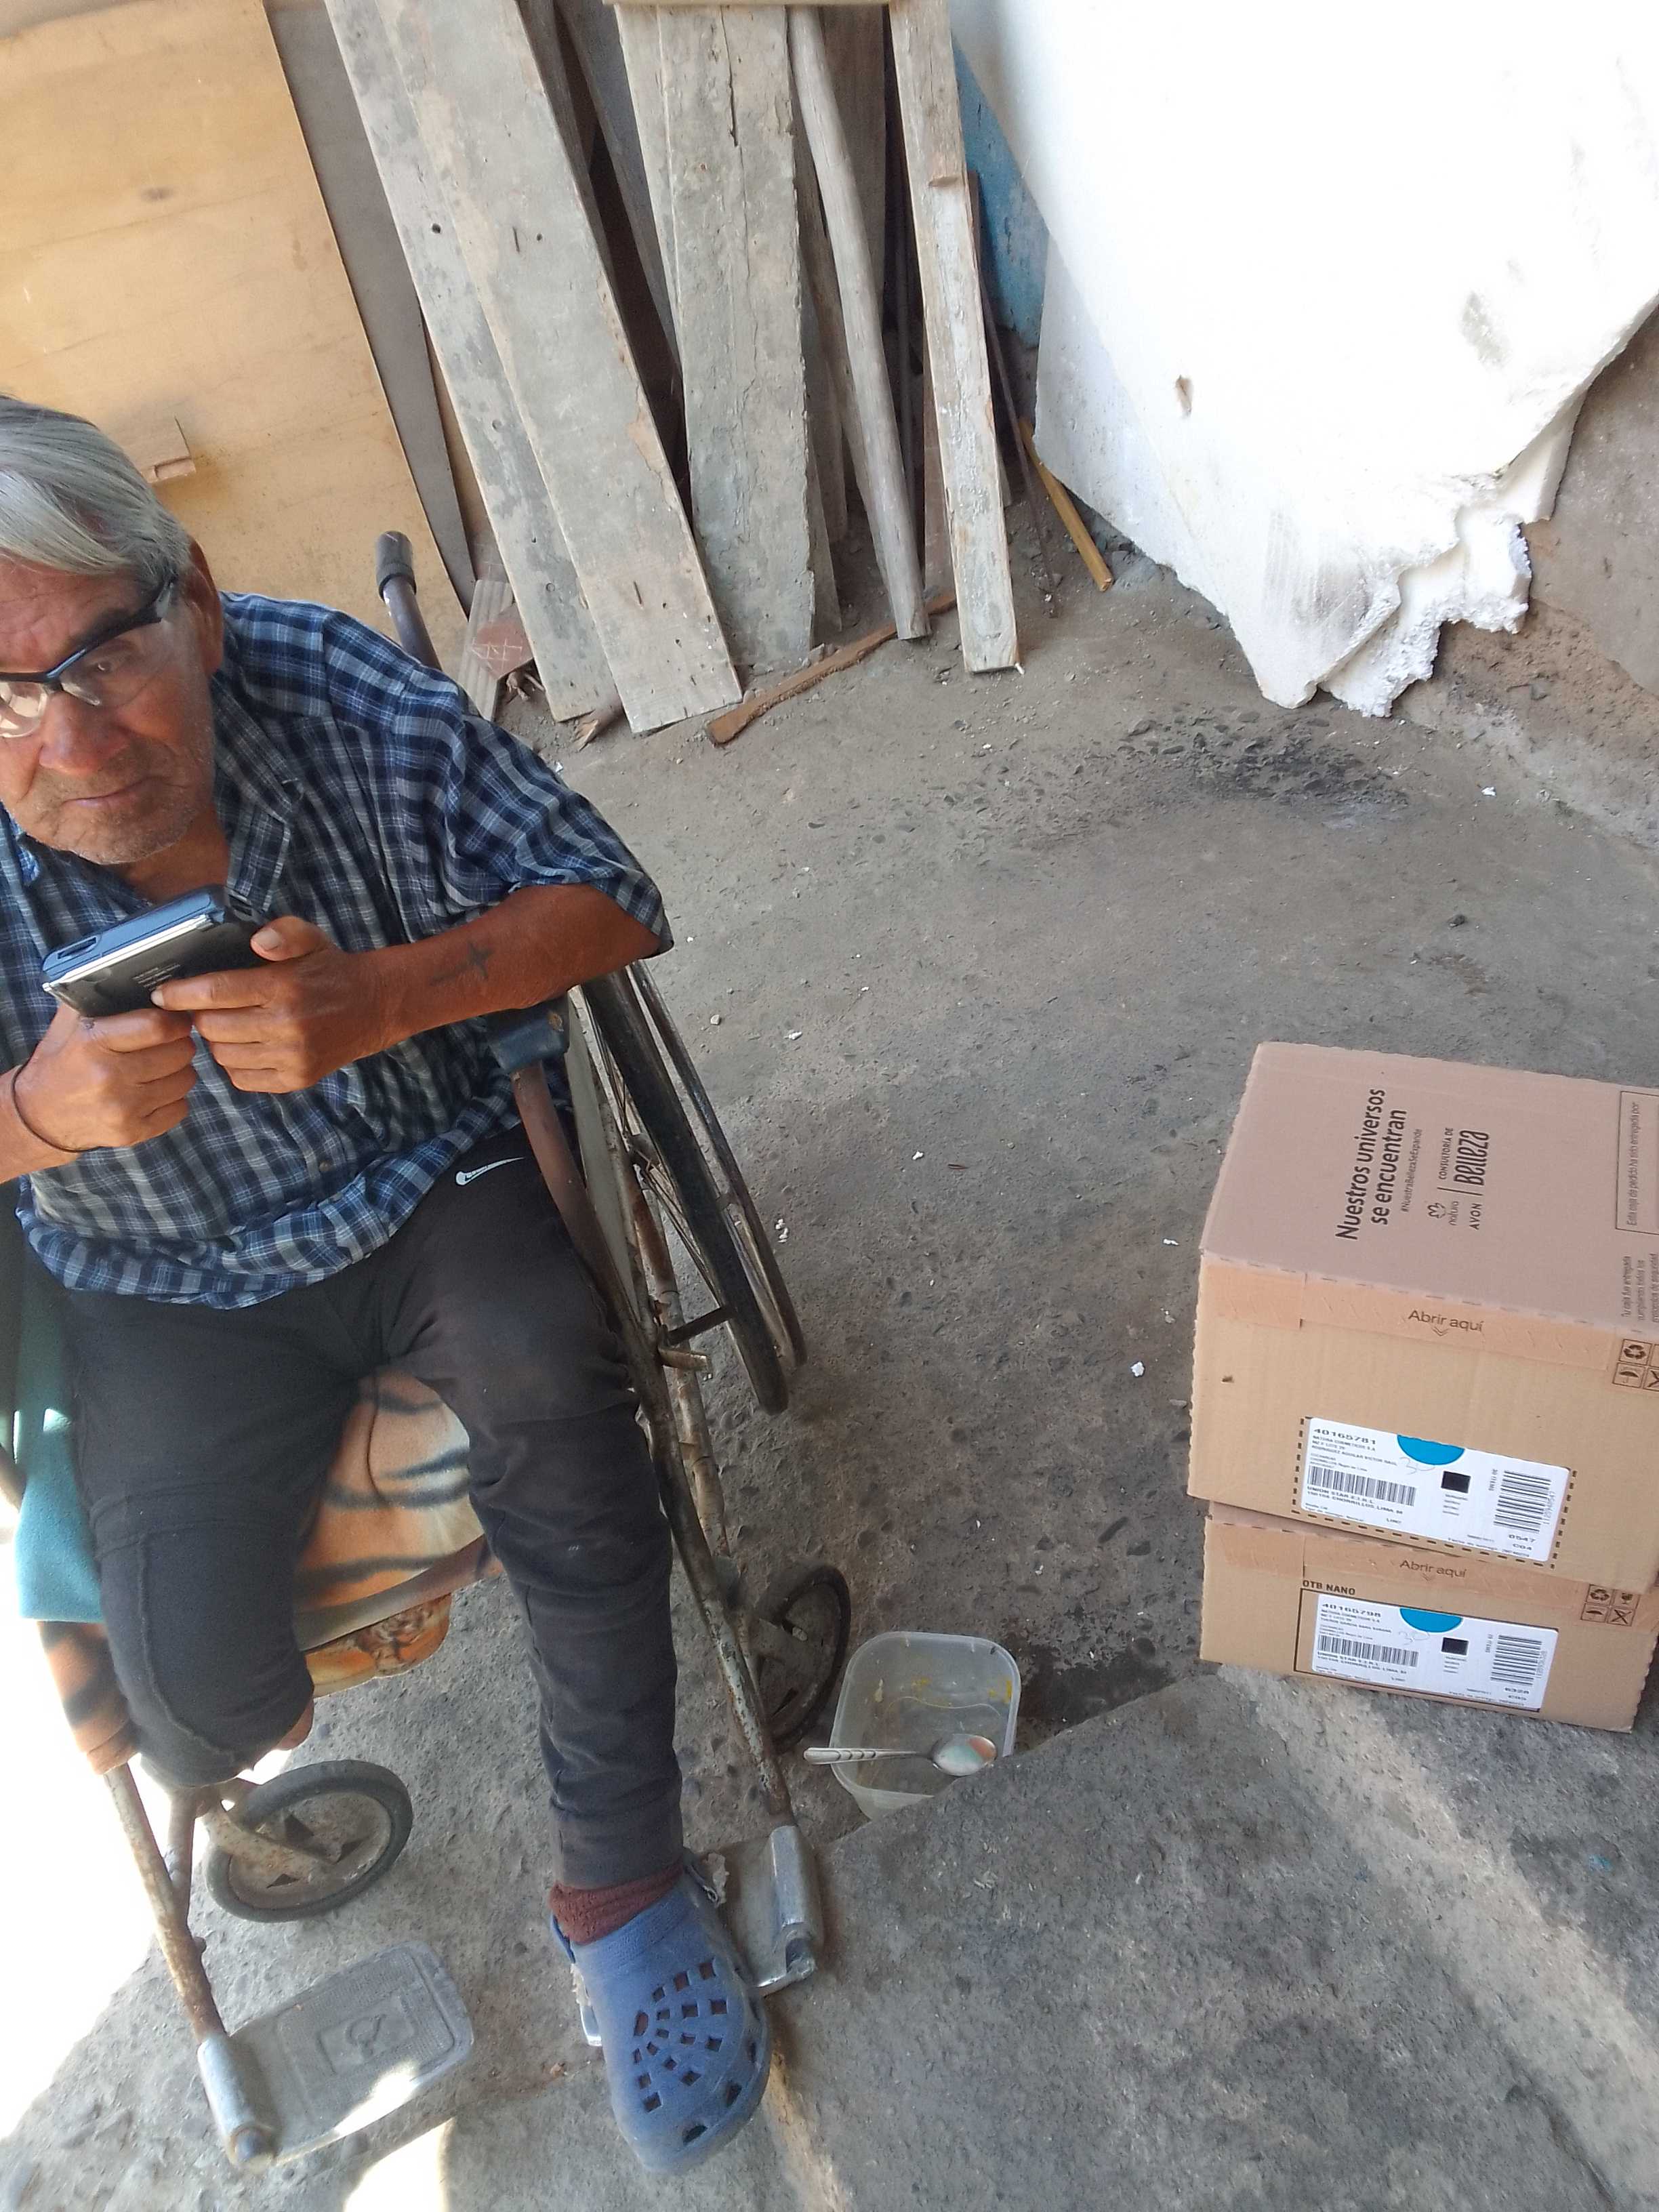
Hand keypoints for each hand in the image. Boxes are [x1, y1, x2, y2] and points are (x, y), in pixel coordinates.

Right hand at [15, 1000, 198, 1151]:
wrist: (41, 1113)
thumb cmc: (64, 1059)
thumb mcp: (72, 1022)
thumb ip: (102, 997)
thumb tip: (147, 980)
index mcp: (95, 1042)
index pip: (158, 1027)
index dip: (175, 1020)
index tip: (176, 1019)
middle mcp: (109, 1077)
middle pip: (179, 1053)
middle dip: (179, 1044)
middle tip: (169, 1043)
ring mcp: (122, 1108)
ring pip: (186, 1080)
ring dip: (179, 1071)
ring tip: (160, 1066)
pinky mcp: (132, 1132)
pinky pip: (180, 1108)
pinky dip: (174, 1098)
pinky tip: (154, 1090)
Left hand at [153, 916, 395, 1093]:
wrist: (374, 1008)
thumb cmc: (330, 970)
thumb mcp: (311, 938)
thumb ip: (284, 932)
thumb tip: (258, 941)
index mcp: (284, 987)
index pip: (214, 992)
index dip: (179, 994)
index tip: (160, 994)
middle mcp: (287, 1026)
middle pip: (212, 1027)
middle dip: (198, 1017)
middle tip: (203, 1007)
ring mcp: (292, 1057)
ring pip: (223, 1055)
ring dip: (216, 1040)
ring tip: (225, 1026)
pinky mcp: (295, 1079)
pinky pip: (242, 1078)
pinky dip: (234, 1063)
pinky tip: (243, 1046)